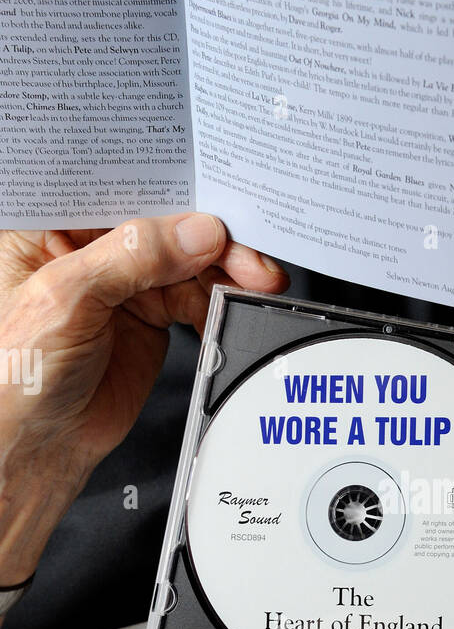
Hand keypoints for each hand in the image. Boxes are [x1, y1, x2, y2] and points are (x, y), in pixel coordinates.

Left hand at [0, 215, 287, 580]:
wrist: (37, 446)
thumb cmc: (15, 375)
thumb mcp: (66, 300)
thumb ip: (131, 259)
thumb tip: (194, 232)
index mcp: (48, 223)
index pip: (115, 184)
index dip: (167, 182)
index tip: (213, 192)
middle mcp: (86, 246)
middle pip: (161, 222)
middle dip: (210, 234)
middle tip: (246, 253)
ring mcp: (120, 281)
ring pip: (186, 259)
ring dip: (225, 270)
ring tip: (255, 282)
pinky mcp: (148, 314)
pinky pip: (195, 296)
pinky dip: (221, 301)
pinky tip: (233, 305)